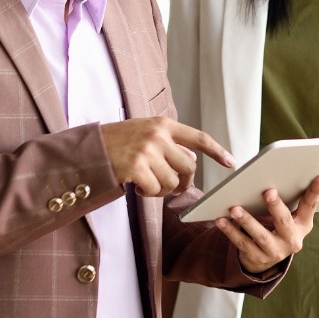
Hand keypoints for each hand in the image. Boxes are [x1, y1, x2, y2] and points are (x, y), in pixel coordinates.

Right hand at [100, 117, 233, 197]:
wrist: (87, 149)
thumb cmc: (118, 143)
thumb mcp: (146, 133)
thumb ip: (168, 143)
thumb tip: (191, 162)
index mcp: (163, 124)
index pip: (198, 138)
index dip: (216, 151)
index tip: (230, 162)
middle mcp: (158, 135)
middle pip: (188, 166)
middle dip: (184, 181)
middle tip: (174, 187)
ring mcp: (147, 151)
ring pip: (173, 181)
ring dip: (163, 189)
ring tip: (148, 183)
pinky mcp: (136, 167)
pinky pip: (155, 190)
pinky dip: (148, 193)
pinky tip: (137, 186)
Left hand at [215, 174, 318, 274]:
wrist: (268, 257)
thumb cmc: (279, 226)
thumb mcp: (291, 216)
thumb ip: (289, 199)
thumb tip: (278, 171)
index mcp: (303, 225)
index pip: (310, 205)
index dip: (316, 191)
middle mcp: (292, 240)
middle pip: (284, 221)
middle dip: (275, 206)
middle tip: (268, 191)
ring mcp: (275, 252)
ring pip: (260, 235)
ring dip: (247, 221)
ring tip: (234, 208)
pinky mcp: (257, 259)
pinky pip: (242, 244)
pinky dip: (230, 231)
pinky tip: (221, 220)